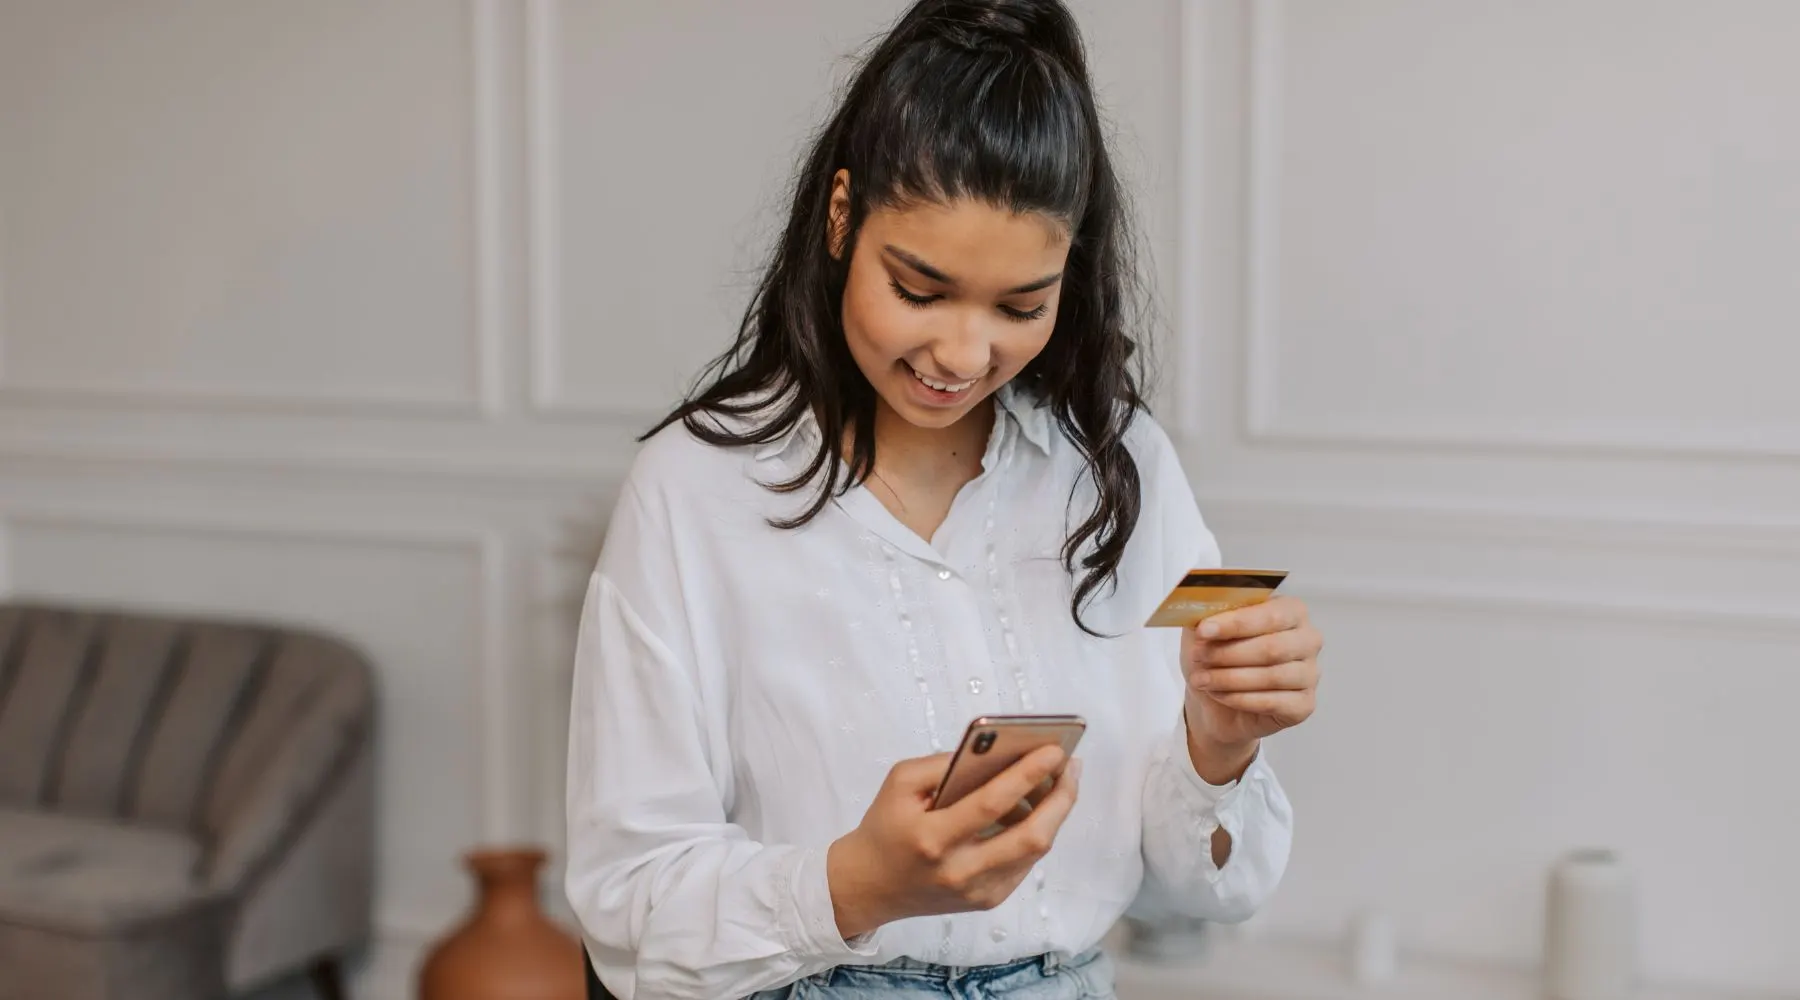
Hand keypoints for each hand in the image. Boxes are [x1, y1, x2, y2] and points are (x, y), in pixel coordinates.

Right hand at [826, 746, 1079, 939]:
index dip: (1028, 775)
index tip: (1055, 749)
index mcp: (933, 838)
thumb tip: (996, 750)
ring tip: (1057, 780)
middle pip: (1031, 837)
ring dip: (1053, 812)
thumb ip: (943, 764)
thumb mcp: (900, 782)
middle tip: (1071, 765)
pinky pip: (1026, 862)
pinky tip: (1035, 808)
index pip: (992, 804)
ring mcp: (978, 891)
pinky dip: (1036, 831)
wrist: (870, 886)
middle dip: (1060, 798)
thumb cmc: (886, 826)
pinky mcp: (988, 901)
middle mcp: (959, 871)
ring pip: (1035, 851)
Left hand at [1182, 596, 1321, 779]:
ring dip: (1229, 678)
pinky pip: (1273, 702)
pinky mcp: (1304, 705)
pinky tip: (1219, 694)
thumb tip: (1202, 605)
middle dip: (1228, 653)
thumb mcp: (1206, 629)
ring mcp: (1310, 674)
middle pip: (1272, 647)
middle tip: (1198, 656)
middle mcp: (1308, 640)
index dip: (1235, 623)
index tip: (1203, 630)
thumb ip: (1208, 612)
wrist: (1217, 700)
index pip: (1270, 614)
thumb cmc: (1218, 656)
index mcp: (1291, 611)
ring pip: (1272, 677)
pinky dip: (1240, 699)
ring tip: (1201, 679)